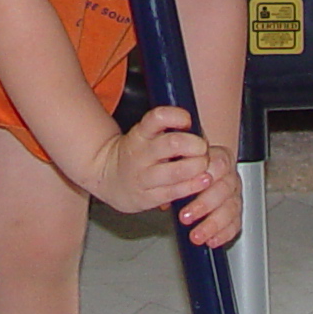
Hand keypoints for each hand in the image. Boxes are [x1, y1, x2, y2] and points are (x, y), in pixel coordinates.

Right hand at [80, 105, 212, 216]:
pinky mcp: (148, 197)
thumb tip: (199, 129)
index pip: (157, 117)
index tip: (188, 120)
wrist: (107, 176)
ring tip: (204, 165)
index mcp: (140, 133)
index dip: (177, 116)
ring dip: (197, 167)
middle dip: (196, 144)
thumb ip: (169, 130)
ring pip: (176, 171)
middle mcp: (140, 153)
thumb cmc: (138, 153)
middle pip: (173, 143)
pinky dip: (193, 186)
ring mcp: (143, 177)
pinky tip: (203, 181)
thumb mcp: (145, 134)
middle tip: (202, 148)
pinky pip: (174, 192)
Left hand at [177, 144, 241, 246]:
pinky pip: (235, 223)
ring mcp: (234, 194)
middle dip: (204, 205)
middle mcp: (229, 176)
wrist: (203, 171)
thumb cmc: (190, 169)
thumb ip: (175, 178)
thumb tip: (163, 199)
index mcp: (218, 159)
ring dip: (212, 224)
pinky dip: (224, 234)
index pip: (218, 163)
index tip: (189, 186)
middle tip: (185, 217)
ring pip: (230, 209)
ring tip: (196, 235)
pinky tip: (212, 240)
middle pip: (224, 189)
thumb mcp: (180, 166)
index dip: (205, 175)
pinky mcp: (236, 212)